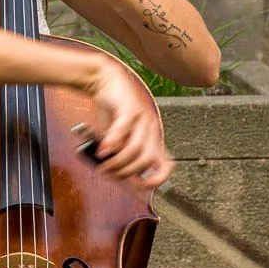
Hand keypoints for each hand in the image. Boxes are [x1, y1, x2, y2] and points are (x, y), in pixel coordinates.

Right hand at [75, 56, 171, 187]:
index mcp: (152, 139)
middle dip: (127, 173)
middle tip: (110, 174)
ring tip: (104, 165)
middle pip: (147, 160)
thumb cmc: (113, 112)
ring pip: (135, 149)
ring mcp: (142, 118)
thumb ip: (121, 155)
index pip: (166, 164)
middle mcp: (151, 130)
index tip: (141, 186)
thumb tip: (117, 176)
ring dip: (117, 162)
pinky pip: (123, 129)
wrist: (105, 81)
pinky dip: (112, 144)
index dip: (158, 179)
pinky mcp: (129, 108)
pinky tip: (102, 151)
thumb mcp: (119, 138)